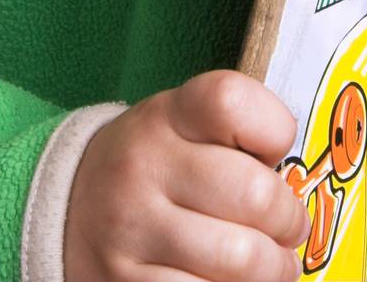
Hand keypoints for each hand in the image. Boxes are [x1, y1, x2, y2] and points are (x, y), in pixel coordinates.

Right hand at [63, 70, 311, 281]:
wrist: (71, 208)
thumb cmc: (158, 165)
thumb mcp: (185, 126)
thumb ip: (238, 138)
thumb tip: (295, 191)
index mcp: (166, 116)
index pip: (230, 101)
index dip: (273, 128)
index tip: (278, 151)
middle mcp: (143, 168)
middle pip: (255, 193)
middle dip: (290, 220)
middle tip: (290, 229)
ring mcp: (131, 232)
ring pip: (241, 260)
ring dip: (274, 270)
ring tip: (273, 265)